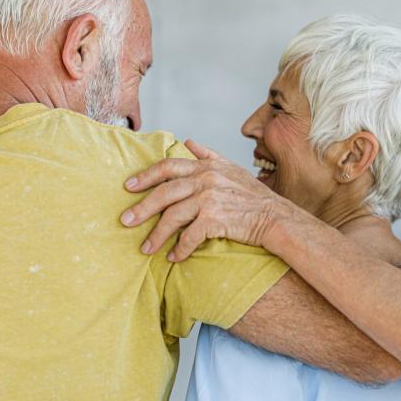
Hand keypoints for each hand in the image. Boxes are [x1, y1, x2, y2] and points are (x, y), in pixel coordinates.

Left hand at [121, 140, 294, 261]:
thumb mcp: (231, 168)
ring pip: (172, 217)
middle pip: (164, 193)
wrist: (276, 217)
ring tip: (145, 248)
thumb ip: (208, 155)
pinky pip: (189, 236)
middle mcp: (205, 179)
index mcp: (206, 167)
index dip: (146, 176)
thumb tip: (189, 141)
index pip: (168, 167)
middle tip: (125, 221)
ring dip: (156, 235)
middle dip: (142, 208)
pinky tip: (173, 258)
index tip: (128, 186)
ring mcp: (209, 199)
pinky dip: (180, 250)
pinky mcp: (215, 219)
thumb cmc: (254, 196)